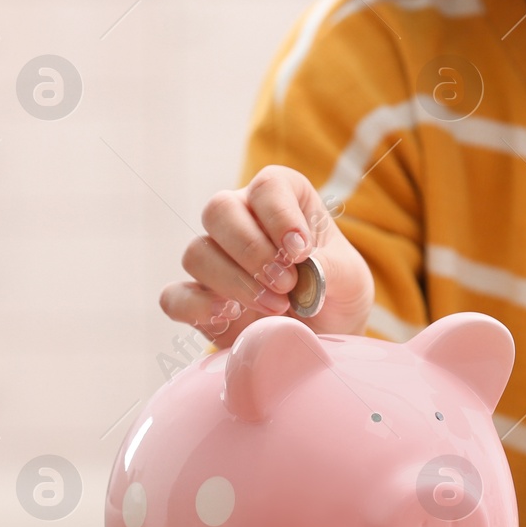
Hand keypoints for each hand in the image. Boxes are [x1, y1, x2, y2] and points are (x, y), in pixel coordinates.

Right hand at [159, 165, 373, 347]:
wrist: (321, 340)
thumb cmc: (336, 297)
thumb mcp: (351, 281)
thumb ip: (333, 269)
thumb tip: (306, 267)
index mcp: (283, 200)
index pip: (267, 186)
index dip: (279, 215)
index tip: (300, 251)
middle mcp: (242, 221)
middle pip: (219, 210)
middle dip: (252, 250)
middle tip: (287, 283)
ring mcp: (215, 261)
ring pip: (197, 252)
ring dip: (235, 282)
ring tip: (277, 308)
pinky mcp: (198, 301)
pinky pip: (174, 297)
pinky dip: (198, 307)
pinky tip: (232, 317)